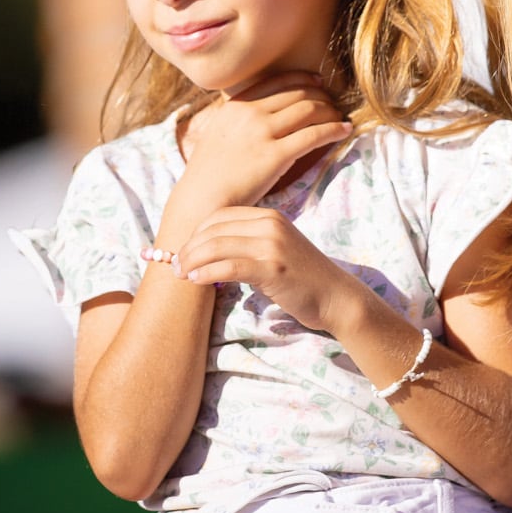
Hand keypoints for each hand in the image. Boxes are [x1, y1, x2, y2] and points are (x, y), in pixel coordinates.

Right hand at [173, 73, 351, 212]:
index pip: (277, 81)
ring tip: (340, 118)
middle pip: (298, 93)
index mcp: (235, 105)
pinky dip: (334, 130)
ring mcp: (263, 133)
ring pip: (309, 110)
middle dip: (321, 95)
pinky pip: (314, 135)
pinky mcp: (277, 156)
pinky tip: (344, 131)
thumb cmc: (210, 174)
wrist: (202, 200)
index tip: (318, 82)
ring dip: (330, 111)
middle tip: (334, 102)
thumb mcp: (218, 134)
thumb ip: (239, 120)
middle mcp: (250, 113)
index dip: (303, 79)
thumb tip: (263, 114)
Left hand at [175, 207, 363, 332]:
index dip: (196, 233)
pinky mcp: (273, 267)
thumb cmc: (301, 278)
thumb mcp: (275, 248)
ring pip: (217, 246)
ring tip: (182, 275)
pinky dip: (207, 272)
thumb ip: (247, 242)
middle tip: (176, 267)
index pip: (219, 216)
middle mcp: (270, 223)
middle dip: (189, 248)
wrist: (335, 296)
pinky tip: (197, 280)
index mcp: (268, 215)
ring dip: (193, 261)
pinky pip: (229, 266)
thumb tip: (206, 250)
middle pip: (213, 229)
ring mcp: (272, 244)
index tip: (184, 252)